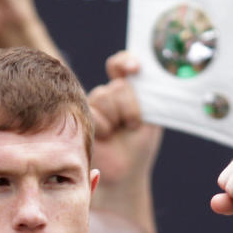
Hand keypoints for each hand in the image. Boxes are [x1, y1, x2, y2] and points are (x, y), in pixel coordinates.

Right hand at [88, 51, 162, 189]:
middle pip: (117, 85)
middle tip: (132, 124)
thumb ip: (148, 94)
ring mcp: (94, 105)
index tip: (135, 69)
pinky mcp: (80, 116)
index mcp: (127, 89)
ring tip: (117, 132)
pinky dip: (104, 127)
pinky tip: (105, 137)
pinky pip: (93, 111)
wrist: (124, 171)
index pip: (121, 64)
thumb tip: (142, 74)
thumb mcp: (152, 117)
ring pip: (104, 96)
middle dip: (129, 107)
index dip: (125, 61)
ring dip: (116, 118)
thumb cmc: (139, 145)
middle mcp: (108, 94)